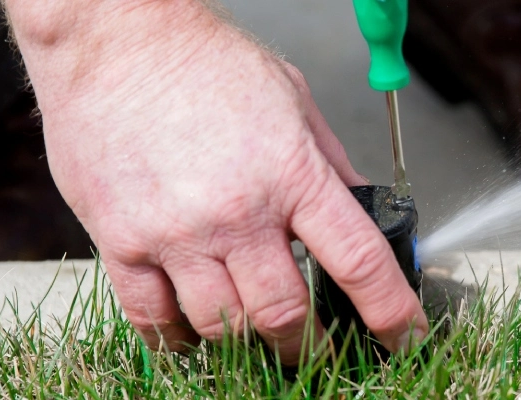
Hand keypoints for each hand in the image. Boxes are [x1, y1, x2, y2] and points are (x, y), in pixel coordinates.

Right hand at [4, 0, 427, 363]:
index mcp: (292, 174)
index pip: (358, 261)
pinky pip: (151, 319)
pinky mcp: (121, 241)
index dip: (390, 311)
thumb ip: (330, 164)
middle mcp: (237, 213)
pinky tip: (194, 333)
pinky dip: (179, 340)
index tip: (403, 336)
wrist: (117, 40)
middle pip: (286, 313)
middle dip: (311, 344)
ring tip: (257, 336)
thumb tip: (361, 208)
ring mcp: (177, 233)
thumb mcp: (294, 100)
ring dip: (249, 343)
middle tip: (318, 347)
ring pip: (225, 326)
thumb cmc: (207, 62)